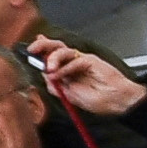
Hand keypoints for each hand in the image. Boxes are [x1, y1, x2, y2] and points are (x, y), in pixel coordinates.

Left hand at [25, 34, 146, 122]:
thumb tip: (43, 74)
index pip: (50, 56)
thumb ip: (55, 85)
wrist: (116, 102)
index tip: (29, 50)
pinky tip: (61, 75)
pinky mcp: (90, 60)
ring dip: (52, 59)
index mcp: (67, 71)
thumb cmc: (97, 99)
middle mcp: (72, 63)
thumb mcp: (68, 95)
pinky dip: (65, 67)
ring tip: (50, 70)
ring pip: (62, 50)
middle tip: (32, 49)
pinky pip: (74, 59)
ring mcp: (81, 60)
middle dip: (41, 45)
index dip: (40, 51)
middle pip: (55, 47)